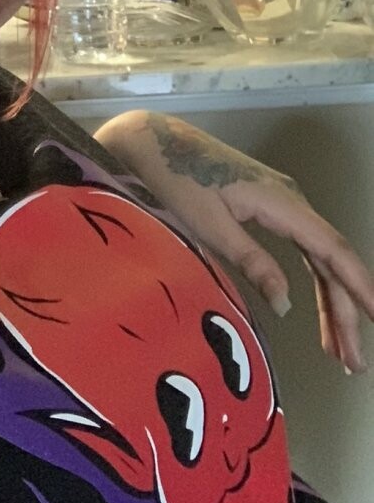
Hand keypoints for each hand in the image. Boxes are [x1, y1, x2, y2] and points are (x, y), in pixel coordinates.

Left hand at [94, 109, 373, 374]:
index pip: (333, 252)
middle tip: (352, 362)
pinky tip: (318, 309)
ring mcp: (281, 202)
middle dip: (346, 312)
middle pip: (331, 261)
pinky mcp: (267, 205)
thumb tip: (286, 304)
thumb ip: (251, 261)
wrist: (151, 141)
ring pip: (319, 258)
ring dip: (332, 302)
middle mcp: (290, 200)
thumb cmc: (174, 179)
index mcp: (281, 203)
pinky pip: (303, 248)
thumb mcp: (209, 225)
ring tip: (338, 349)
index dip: (360, 288)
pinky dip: (314, 281)